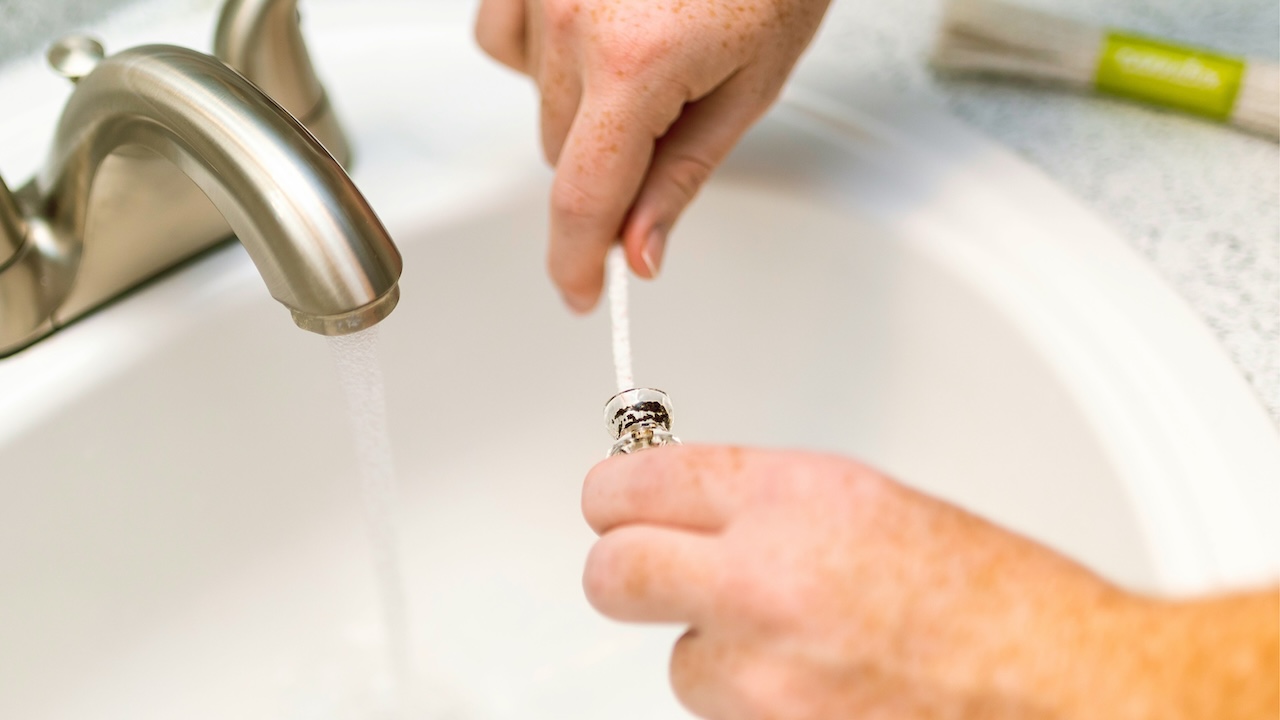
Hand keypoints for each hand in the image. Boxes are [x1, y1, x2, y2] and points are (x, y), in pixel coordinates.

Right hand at [475, 0, 830, 310]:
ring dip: (578, 108)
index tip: (582, 293)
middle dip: (609, 168)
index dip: (577, 262)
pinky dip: (539, 54)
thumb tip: (640, 248)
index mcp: (638, 64)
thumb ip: (683, 175)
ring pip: (534, 102)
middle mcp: (572, 22)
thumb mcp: (752, 85)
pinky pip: (504, 38)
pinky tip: (587, 35)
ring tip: (644, 56)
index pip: (585, 199)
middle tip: (670, 124)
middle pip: (561, 156)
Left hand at [581, 445, 1279, 718]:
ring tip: (798, 647)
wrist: (1063, 686)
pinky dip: (755, 705)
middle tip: (649, 571)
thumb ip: (763, 506)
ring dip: (716, 653)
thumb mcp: (865, 504)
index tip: (612, 504)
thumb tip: (692, 514)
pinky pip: (726, 716)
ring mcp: (763, 675)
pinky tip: (820, 687)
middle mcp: (763, 581)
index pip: (632, 486)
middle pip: (611, 574)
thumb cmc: (994, 599)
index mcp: (791, 499)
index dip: (613, 497)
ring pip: (678, 661)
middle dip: (625, 571)